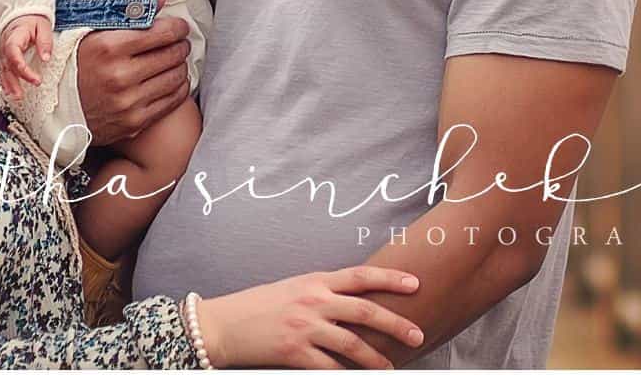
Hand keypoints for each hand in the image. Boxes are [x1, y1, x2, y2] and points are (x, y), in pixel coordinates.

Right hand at [0, 14, 53, 99]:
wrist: (22, 15)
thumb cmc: (32, 20)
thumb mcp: (43, 26)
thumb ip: (44, 42)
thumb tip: (45, 58)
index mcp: (14, 36)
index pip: (14, 54)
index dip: (22, 69)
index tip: (35, 79)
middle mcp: (5, 45)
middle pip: (7, 66)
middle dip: (14, 81)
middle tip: (22, 94)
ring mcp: (3, 52)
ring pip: (3, 70)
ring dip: (9, 85)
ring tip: (16, 97)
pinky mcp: (5, 57)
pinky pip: (3, 70)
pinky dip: (6, 82)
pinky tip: (9, 91)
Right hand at [75, 15, 188, 144]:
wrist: (55, 108)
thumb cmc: (76, 64)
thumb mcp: (92, 32)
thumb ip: (127, 13)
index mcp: (109, 47)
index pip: (162, 33)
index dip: (177, 27)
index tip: (179, 26)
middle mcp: (120, 75)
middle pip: (172, 54)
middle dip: (181, 45)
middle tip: (179, 42)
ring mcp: (128, 101)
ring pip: (176, 77)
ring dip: (180, 66)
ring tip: (175, 60)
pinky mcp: (134, 122)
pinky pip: (172, 101)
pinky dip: (179, 88)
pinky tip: (173, 80)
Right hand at [193, 267, 425, 368]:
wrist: (224, 323)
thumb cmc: (259, 304)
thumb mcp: (293, 286)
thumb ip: (323, 290)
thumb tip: (355, 298)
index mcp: (314, 280)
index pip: (361, 276)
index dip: (390, 280)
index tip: (415, 285)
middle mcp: (313, 301)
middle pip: (365, 311)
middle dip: (396, 324)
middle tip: (417, 334)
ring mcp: (305, 327)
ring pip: (352, 344)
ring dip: (376, 358)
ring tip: (390, 367)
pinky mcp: (295, 352)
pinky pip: (330, 367)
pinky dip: (346, 374)